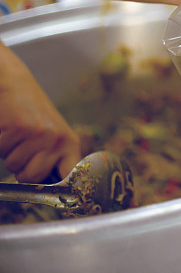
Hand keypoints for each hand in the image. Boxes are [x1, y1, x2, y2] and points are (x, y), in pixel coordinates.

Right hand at [0, 43, 80, 182]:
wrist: (15, 83)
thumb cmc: (31, 114)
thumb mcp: (51, 134)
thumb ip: (53, 158)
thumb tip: (51, 190)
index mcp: (69, 143)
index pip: (70, 176)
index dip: (61, 190)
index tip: (62, 199)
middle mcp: (57, 140)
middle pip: (32, 178)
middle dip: (21, 169)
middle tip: (22, 147)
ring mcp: (39, 134)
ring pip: (14, 167)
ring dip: (9, 155)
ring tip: (16, 134)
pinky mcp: (19, 128)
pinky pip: (2, 151)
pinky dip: (0, 144)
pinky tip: (6, 129)